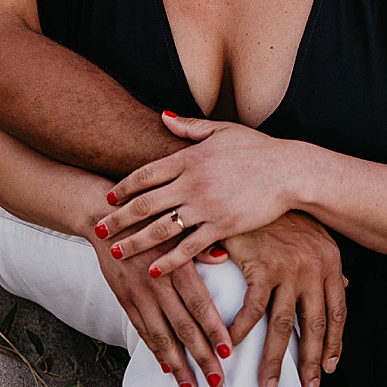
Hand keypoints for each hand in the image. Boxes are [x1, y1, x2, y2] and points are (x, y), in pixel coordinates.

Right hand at [90, 222, 234, 386]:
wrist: (102, 218)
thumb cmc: (145, 218)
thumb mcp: (174, 225)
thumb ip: (198, 245)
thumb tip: (223, 257)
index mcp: (174, 265)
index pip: (199, 304)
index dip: (214, 330)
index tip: (228, 352)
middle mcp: (156, 282)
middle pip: (183, 326)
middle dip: (201, 356)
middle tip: (216, 380)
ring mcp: (137, 293)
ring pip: (160, 335)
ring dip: (177, 364)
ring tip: (190, 386)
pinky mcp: (123, 298)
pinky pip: (141, 330)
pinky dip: (154, 350)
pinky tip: (166, 366)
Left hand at [95, 112, 296, 275]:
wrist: (290, 170)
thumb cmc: (257, 149)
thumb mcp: (221, 130)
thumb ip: (188, 127)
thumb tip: (162, 116)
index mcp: (187, 158)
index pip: (145, 175)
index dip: (123, 188)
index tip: (107, 197)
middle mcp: (191, 183)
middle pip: (145, 204)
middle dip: (118, 218)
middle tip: (97, 229)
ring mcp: (206, 207)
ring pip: (161, 229)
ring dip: (135, 242)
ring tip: (115, 254)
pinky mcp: (223, 227)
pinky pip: (190, 247)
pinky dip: (170, 261)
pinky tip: (154, 270)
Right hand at [224, 213, 346, 386]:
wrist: (257, 178)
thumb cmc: (280, 206)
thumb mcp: (312, 233)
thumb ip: (328, 263)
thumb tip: (345, 283)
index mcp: (329, 262)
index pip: (336, 314)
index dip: (334, 344)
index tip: (328, 368)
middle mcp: (314, 269)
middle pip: (314, 327)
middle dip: (311, 362)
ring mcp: (288, 269)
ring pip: (283, 326)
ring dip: (275, 359)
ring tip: (269, 383)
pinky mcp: (261, 265)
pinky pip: (252, 308)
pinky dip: (241, 330)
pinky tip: (232, 346)